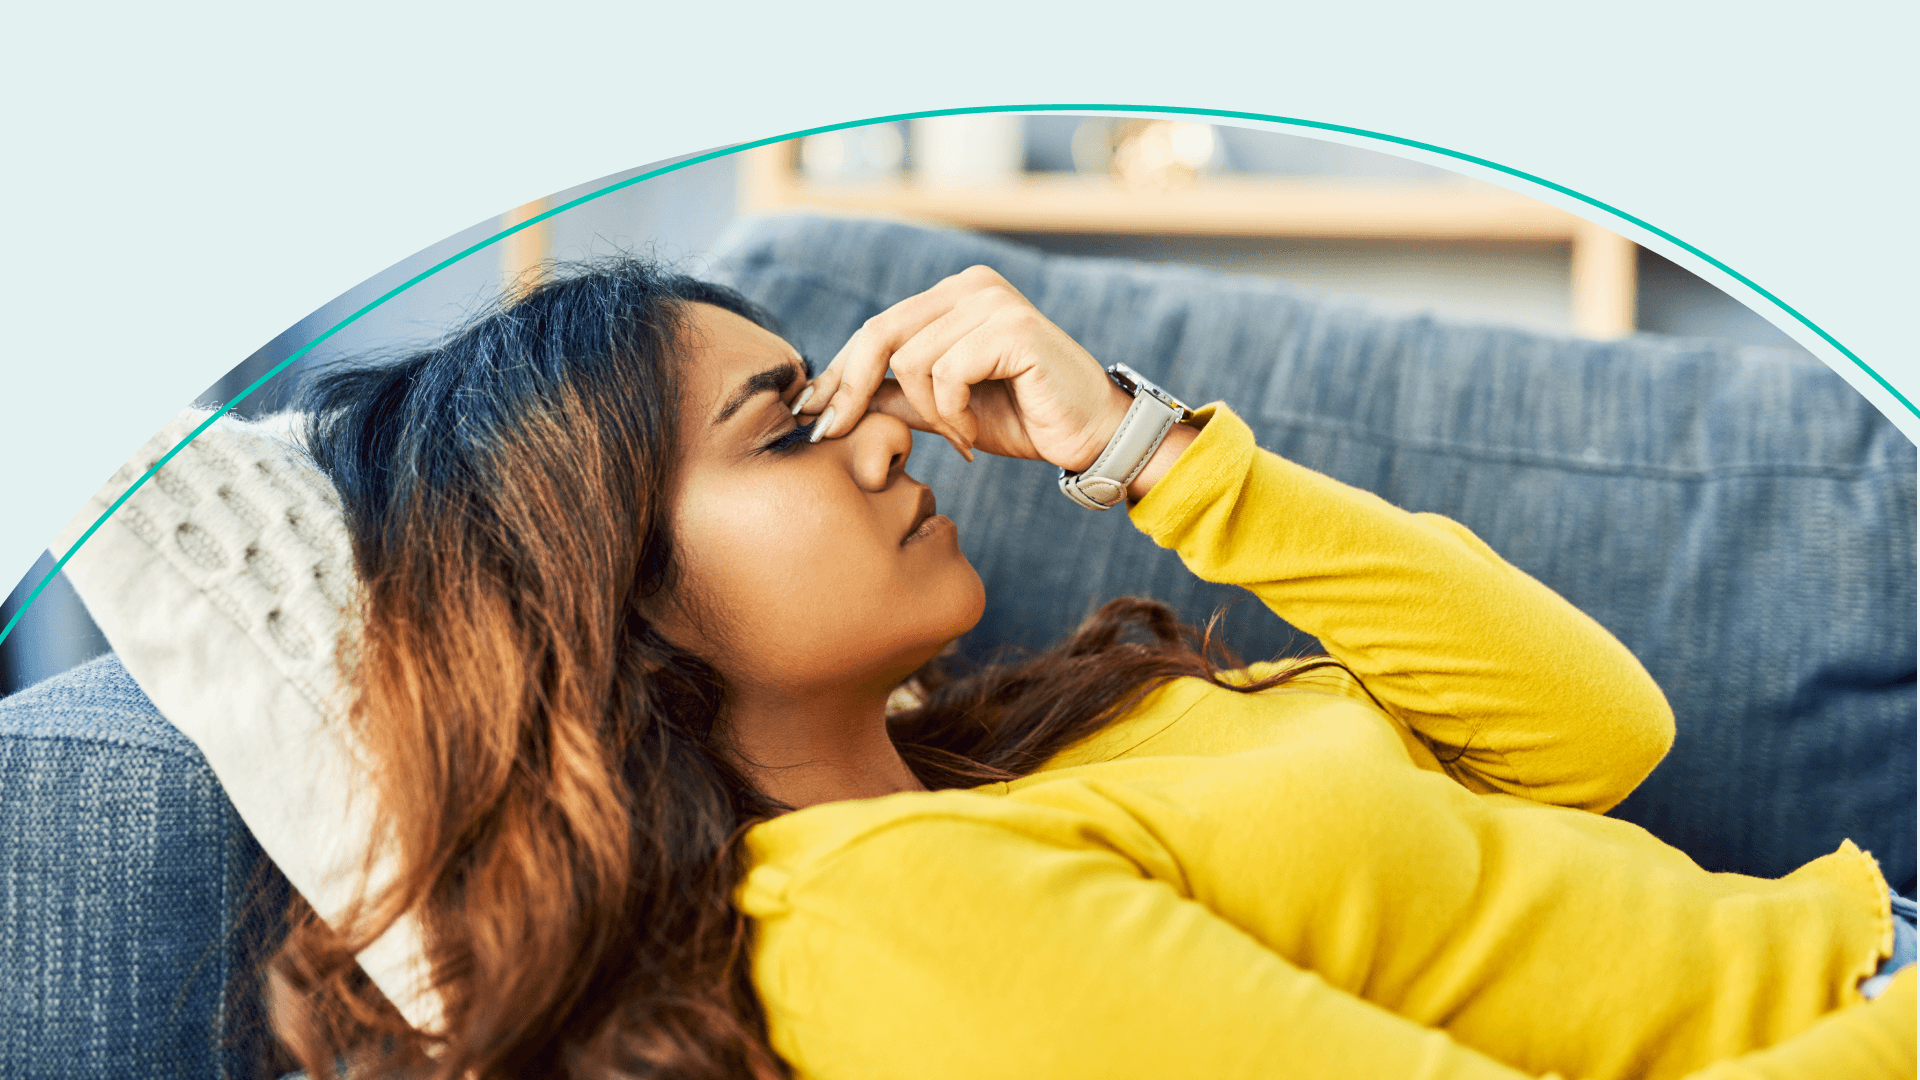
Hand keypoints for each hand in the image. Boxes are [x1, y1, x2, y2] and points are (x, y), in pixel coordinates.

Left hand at [793, 265, 1134, 473]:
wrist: (1094, 437)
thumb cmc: (1026, 421)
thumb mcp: (946, 410)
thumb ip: (898, 396)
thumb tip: (832, 401)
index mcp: (955, 296)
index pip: (878, 328)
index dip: (838, 372)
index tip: (809, 413)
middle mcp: (972, 286)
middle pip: (880, 334)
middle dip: (852, 389)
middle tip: (835, 433)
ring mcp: (993, 301)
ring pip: (911, 360)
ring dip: (928, 414)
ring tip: (961, 437)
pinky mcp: (1012, 328)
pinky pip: (946, 374)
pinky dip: (952, 414)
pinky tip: (974, 434)